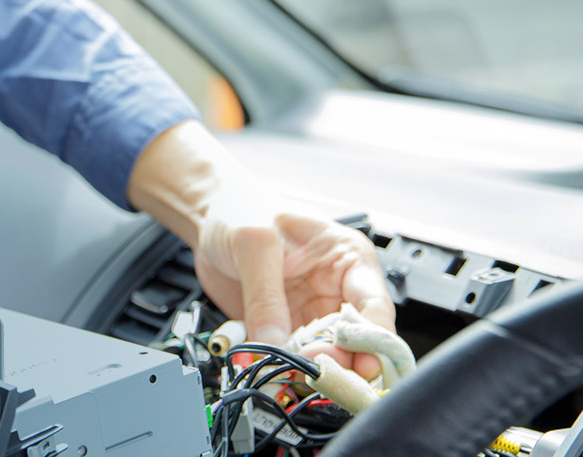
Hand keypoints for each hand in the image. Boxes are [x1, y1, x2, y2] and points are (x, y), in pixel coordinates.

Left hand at [194, 196, 394, 378]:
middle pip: (355, 338)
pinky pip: (293, 355)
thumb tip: (276, 342)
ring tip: (291, 371)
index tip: (364, 363)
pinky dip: (285, 365)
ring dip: (311, 368)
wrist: (208, 218)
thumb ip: (265, 295)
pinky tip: (273, 367)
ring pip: (326, 353)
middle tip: (317, 370)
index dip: (374, 338)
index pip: (374, 305)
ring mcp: (311, 311)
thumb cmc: (241, 210)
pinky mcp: (286, 326)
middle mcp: (336, 289)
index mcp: (346, 257)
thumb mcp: (254, 243)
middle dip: (340, 359)